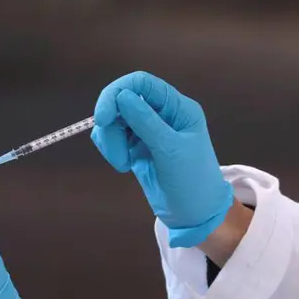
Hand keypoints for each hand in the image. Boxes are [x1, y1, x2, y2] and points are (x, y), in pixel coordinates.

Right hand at [91, 71, 233, 247]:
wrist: (195, 215)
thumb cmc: (192, 181)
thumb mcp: (171, 151)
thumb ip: (146, 122)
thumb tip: (121, 95)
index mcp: (177, 108)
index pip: (141, 83)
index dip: (117, 93)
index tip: (103, 118)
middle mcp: (161, 114)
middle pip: (122, 101)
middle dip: (112, 125)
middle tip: (116, 153)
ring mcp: (147, 130)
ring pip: (114, 120)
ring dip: (111, 140)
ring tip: (123, 164)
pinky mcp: (135, 146)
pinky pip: (112, 136)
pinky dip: (110, 147)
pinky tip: (122, 164)